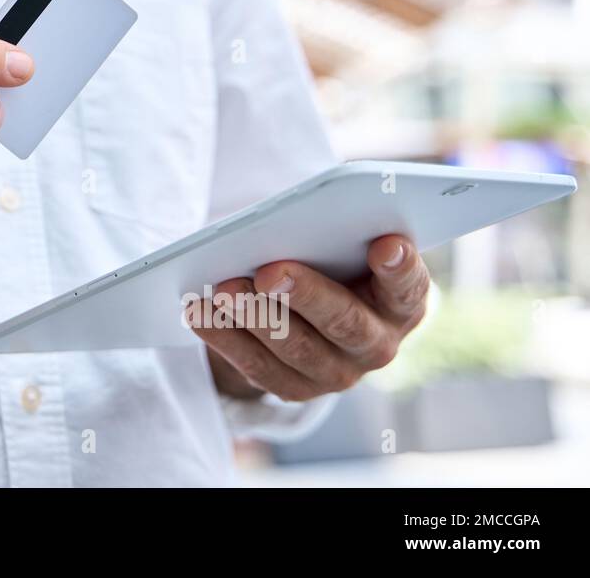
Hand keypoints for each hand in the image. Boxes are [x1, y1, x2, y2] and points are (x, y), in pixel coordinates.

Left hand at [190, 234, 429, 401]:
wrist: (308, 311)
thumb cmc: (330, 261)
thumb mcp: (342, 246)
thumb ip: (337, 234)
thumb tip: (298, 218)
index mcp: (402, 302)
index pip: (408, 286)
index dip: (399, 267)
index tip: (384, 242)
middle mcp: (378, 344)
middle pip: (344, 323)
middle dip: (304, 295)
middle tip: (269, 272)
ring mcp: (338, 373)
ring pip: (296, 349)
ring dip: (254, 316)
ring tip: (221, 288)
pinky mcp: (296, 388)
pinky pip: (257, 367)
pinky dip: (225, 337)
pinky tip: (199, 312)